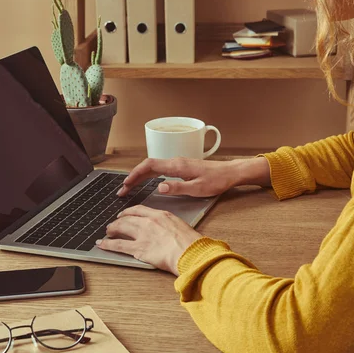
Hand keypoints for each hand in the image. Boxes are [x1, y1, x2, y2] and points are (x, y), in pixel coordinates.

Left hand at [96, 205, 202, 274]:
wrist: (190, 252)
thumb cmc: (190, 243)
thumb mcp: (180, 226)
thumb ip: (168, 225)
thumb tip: (165, 230)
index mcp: (160, 215)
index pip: (139, 209)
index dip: (129, 212)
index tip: (125, 214)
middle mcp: (149, 222)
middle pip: (127, 218)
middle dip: (118, 221)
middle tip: (113, 224)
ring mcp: (142, 235)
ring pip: (120, 229)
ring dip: (111, 230)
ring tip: (107, 233)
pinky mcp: (138, 249)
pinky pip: (118, 245)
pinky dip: (108, 244)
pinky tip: (102, 244)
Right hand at [117, 157, 270, 197]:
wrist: (230, 173)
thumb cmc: (217, 181)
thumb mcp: (198, 188)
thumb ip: (178, 187)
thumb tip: (159, 187)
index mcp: (177, 166)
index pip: (149, 166)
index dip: (135, 174)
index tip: (126, 184)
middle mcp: (175, 162)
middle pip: (148, 166)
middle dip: (133, 177)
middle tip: (123, 190)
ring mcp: (178, 163)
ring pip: (153, 167)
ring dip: (140, 176)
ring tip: (130, 187)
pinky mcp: (181, 167)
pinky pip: (160, 169)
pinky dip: (149, 175)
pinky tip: (147, 182)